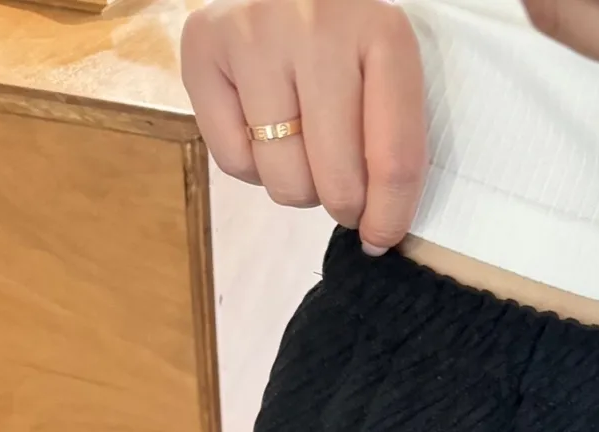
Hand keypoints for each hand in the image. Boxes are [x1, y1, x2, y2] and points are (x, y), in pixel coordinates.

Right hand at [180, 0, 426, 251]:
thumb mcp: (387, 65)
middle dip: (344, 205)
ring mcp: (253, 34)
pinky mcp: (203, 46)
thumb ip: (395, 135)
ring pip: (283, 179)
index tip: (382, 236)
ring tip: (303, 148)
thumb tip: (380, 232)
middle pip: (335, 180)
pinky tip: (262, 126)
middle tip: (343, 191)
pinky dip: (252, 163)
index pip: (393, 160)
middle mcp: (315, 27)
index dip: (389, 217)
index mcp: (383, 31)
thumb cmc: (344, 31)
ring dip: (298, 185)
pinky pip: (233, 160)